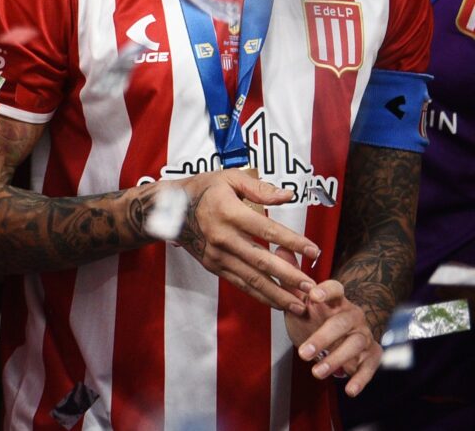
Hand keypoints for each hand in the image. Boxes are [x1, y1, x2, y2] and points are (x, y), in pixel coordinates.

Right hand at [173, 169, 321, 313]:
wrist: (168, 208)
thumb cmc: (203, 189)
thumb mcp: (229, 178)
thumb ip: (259, 188)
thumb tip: (288, 195)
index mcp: (228, 212)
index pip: (267, 230)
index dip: (292, 242)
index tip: (315, 251)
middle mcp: (222, 236)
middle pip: (261, 260)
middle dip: (289, 276)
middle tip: (312, 287)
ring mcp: (216, 254)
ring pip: (251, 278)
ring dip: (277, 293)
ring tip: (300, 304)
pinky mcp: (213, 265)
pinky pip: (240, 283)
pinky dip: (260, 295)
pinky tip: (278, 303)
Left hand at [285, 279, 383, 392]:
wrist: (336, 337)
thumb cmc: (314, 317)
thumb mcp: (299, 300)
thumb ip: (291, 278)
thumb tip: (279, 246)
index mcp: (336, 299)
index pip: (335, 288)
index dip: (325, 290)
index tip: (312, 296)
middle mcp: (353, 314)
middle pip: (342, 323)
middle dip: (322, 338)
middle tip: (302, 353)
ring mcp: (364, 334)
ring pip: (355, 345)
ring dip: (337, 360)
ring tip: (317, 372)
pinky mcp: (372, 354)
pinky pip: (370, 366)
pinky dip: (361, 379)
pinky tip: (350, 390)